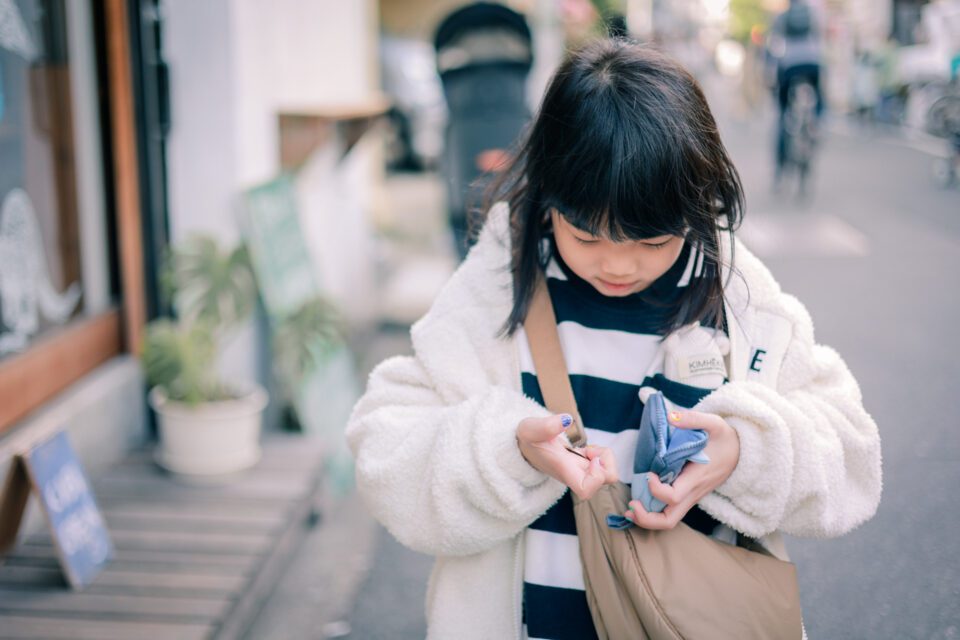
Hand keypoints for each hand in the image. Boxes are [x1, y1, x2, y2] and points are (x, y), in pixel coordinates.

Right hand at [517, 414, 617, 498]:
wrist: (526, 446)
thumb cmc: (529, 439)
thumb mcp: (531, 429)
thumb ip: (546, 425)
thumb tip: (567, 419)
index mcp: (564, 471)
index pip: (586, 490)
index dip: (596, 476)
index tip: (591, 458)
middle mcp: (575, 475)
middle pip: (605, 481)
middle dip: (606, 461)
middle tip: (590, 450)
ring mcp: (581, 472)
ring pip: (608, 473)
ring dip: (604, 457)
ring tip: (586, 449)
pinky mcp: (584, 467)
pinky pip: (603, 465)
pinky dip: (600, 454)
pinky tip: (585, 450)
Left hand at [624, 409, 739, 529]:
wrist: (743, 452)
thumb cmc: (725, 438)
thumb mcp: (713, 423)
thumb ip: (692, 418)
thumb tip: (670, 416)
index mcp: (697, 477)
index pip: (674, 496)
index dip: (657, 490)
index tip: (649, 473)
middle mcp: (693, 492)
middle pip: (669, 520)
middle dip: (647, 518)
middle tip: (630, 505)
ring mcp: (691, 497)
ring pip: (669, 520)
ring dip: (647, 519)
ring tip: (630, 508)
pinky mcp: (689, 496)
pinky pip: (670, 512)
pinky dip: (653, 512)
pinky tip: (640, 502)